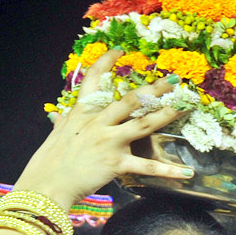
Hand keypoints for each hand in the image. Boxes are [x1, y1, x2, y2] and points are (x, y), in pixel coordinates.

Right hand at [14, 50, 190, 208]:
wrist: (47, 184)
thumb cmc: (50, 161)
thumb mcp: (58, 135)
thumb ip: (66, 124)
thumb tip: (60, 118)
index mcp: (83, 113)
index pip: (94, 80)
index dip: (106, 62)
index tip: (119, 50)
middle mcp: (98, 123)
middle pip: (130, 100)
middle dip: (154, 89)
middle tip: (175, 80)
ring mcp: (109, 142)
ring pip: (143, 124)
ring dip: (166, 115)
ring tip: (184, 108)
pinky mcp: (117, 163)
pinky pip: (148, 166)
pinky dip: (169, 170)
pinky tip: (188, 172)